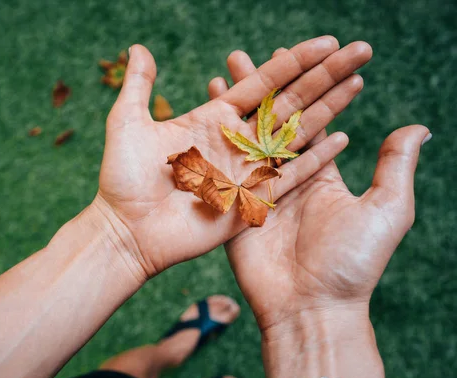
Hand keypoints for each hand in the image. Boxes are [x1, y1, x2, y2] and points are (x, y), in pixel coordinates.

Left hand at [92, 37, 371, 280]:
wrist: (126, 231)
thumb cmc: (123, 179)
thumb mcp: (128, 123)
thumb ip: (139, 85)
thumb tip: (138, 46)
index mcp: (213, 120)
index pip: (263, 83)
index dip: (293, 62)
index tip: (324, 42)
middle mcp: (235, 142)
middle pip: (289, 102)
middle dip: (323, 76)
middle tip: (359, 50)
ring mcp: (245, 171)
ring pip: (296, 134)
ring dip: (328, 108)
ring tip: (357, 83)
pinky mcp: (250, 200)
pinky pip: (289, 176)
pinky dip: (314, 158)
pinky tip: (342, 138)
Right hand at [221, 47, 429, 377]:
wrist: (309, 308)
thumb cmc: (353, 263)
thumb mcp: (386, 210)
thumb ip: (394, 166)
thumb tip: (417, 125)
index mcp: (322, 173)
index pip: (311, 121)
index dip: (306, 89)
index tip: (299, 56)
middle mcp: (287, 176)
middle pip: (273, 121)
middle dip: (263, 86)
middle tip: (251, 53)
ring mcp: (257, 189)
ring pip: (244, 137)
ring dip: (235, 103)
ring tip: (226, 70)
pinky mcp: (232, 205)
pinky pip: (222, 166)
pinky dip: (214, 136)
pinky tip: (207, 109)